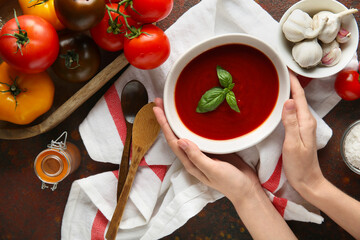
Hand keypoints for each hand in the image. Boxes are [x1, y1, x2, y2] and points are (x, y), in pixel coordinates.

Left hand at [153, 98, 261, 204]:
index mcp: (190, 162)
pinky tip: (193, 116)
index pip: (173, 141)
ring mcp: (202, 152)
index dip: (164, 124)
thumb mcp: (213, 170)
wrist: (247, 189)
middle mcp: (192, 156)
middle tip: (160, 102)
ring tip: (171, 106)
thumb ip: (197, 157)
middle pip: (175, 135)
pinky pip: (199, 134)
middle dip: (167, 119)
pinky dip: (193, 124)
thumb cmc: (230, 183)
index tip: (157, 109)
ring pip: (186, 133)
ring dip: (178, 120)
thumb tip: (180, 141)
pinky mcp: (213, 148)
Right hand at [281, 71, 324, 194]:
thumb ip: (291, 122)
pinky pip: (292, 111)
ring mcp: (303, 126)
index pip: (299, 96)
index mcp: (305, 121)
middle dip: (289, 82)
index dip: (292, 81)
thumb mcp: (293, 144)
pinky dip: (286, 102)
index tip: (284, 67)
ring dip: (288, 91)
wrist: (307, 180)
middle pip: (298, 96)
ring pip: (295, 103)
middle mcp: (306, 120)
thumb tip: (289, 100)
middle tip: (277, 71)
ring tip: (276, 82)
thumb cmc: (299, 165)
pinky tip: (279, 102)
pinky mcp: (298, 130)